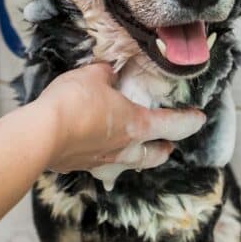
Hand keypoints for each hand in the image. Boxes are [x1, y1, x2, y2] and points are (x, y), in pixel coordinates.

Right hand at [32, 63, 206, 173]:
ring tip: (134, 154)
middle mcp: (125, 149)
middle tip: (167, 145)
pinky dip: (104, 159)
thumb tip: (107, 76)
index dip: (189, 121)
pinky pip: (100, 165)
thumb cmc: (73, 103)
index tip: (199, 119)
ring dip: (137, 160)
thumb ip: (106, 75)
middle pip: (155, 155)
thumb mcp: (93, 76)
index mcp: (137, 125)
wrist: (41, 134)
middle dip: (163, 150)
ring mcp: (102, 161)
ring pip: (129, 165)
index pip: (174, 125)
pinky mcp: (80, 166)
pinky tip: (95, 152)